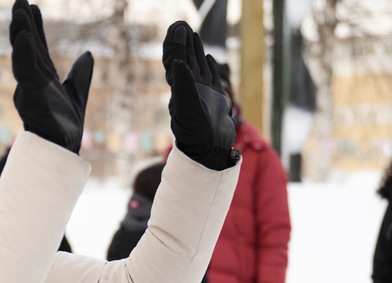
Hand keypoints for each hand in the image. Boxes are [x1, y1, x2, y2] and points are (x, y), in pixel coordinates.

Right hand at [10, 0, 92, 152]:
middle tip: (19, 0)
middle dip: (22, 24)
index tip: (33, 7)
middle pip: (26, 46)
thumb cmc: (65, 127)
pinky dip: (24, 53)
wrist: (64, 148)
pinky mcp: (31, 96)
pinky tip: (24, 36)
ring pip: (22, 55)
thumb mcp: (77, 94)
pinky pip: (26, 71)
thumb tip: (87, 55)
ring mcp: (30, 87)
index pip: (37, 48)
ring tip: (19, 11)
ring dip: (20, 33)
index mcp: (43, 78)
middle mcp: (33, 80)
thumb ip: (80, 75)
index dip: (35, 28)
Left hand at [162, 22, 238, 170]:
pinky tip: (209, 58)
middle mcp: (190, 87)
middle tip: (183, 25)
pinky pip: (211, 78)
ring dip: (195, 50)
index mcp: (181, 86)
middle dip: (183, 42)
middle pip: (185, 58)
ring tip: (193, 35)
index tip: (178, 27)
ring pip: (198, 66)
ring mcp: (203, 93)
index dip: (176, 42)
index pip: (176, 58)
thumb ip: (183, 83)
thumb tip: (177, 60)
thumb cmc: (195, 131)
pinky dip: (210, 66)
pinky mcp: (216, 99)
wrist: (210, 149)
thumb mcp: (187, 106)